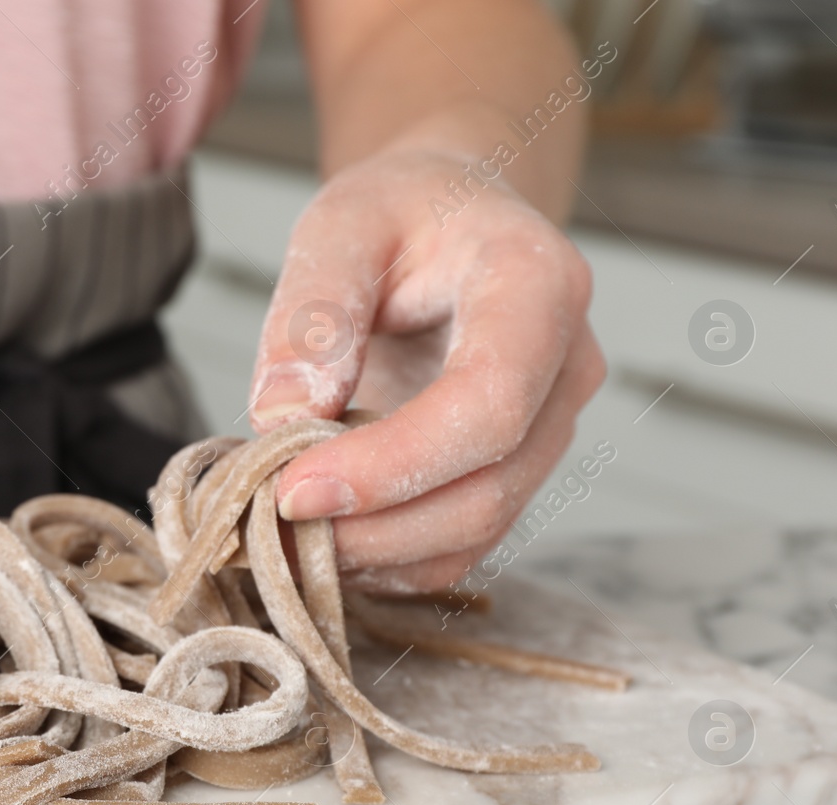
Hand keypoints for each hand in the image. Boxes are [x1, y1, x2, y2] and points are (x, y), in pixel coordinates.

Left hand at [248, 146, 604, 593]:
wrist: (450, 221)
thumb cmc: (401, 214)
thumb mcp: (339, 224)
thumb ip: (313, 312)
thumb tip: (285, 416)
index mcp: (538, 285)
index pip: (488, 403)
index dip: (392, 465)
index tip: (293, 489)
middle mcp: (567, 367)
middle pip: (488, 487)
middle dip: (373, 525)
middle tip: (269, 524)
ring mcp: (550, 429)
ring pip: (476, 530)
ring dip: (374, 552)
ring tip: (285, 536)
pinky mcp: (516, 472)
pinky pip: (460, 545)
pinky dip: (387, 559)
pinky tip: (323, 536)